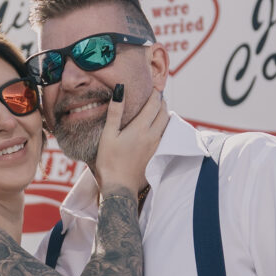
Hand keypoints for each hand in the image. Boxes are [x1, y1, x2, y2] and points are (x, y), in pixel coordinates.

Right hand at [94, 84, 168, 198]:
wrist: (119, 189)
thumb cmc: (109, 162)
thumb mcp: (108, 135)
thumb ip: (115, 111)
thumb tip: (120, 89)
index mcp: (141, 128)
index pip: (154, 104)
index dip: (155, 93)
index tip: (154, 86)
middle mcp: (153, 136)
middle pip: (164, 113)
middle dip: (162, 102)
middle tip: (157, 96)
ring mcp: (156, 147)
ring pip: (167, 125)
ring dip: (165, 114)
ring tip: (158, 109)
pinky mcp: (156, 156)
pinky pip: (165, 136)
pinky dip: (164, 127)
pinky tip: (157, 129)